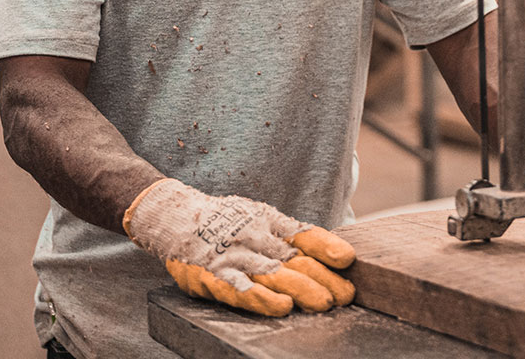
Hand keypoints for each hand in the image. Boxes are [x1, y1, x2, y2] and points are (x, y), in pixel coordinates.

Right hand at [123, 178, 355, 316]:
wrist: (176, 217)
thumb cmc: (228, 221)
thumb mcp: (263, 218)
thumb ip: (294, 234)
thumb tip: (334, 250)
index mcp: (270, 224)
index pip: (304, 235)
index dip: (327, 247)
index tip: (348, 260)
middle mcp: (255, 239)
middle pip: (294, 261)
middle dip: (322, 279)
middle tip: (346, 295)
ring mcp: (234, 258)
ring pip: (271, 275)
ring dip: (298, 290)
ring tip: (321, 303)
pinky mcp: (212, 276)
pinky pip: (238, 290)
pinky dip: (260, 298)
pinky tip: (279, 306)